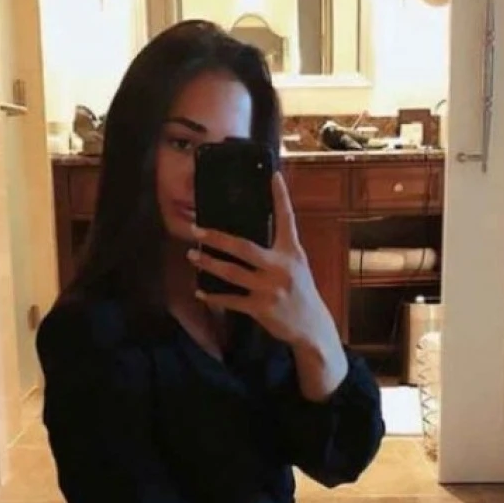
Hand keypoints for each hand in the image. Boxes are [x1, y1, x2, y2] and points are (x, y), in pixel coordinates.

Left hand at [188, 172, 331, 349]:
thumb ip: (279, 249)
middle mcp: (281, 267)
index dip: (281, 196)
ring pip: (232, 273)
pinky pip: (231, 300)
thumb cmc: (300, 293)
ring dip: (209, 263)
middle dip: (217, 238)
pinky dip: (214, 296)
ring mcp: (270, 288)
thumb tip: (251, 234)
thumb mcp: (296, 266)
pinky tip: (201, 291)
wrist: (311, 327)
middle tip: (196, 229)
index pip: (287, 219)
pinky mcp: (261, 308)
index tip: (273, 175)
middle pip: (244, 247)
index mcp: (292, 252)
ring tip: (192, 255)